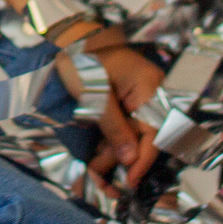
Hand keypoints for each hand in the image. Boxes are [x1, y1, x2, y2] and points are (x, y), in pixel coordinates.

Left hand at [85, 41, 162, 190]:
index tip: (130, 182)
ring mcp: (140, 99)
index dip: (142, 160)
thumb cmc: (82, 61)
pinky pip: (125, 128)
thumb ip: (114, 128)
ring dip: (114, 155)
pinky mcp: (128, 103)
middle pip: (144, 137)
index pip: (154, 132)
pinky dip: (112, 143)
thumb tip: (130, 160)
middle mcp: (152, 94)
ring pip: (133, 136)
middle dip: (123, 160)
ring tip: (94, 173)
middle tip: (104, 182)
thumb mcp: (95, 96)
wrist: (68, 42)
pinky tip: (97, 158)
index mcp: (150, 87)